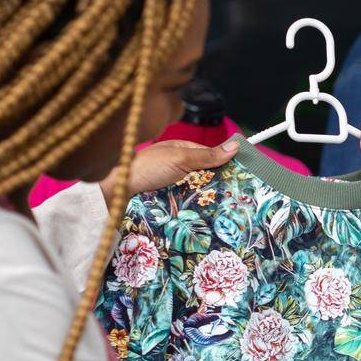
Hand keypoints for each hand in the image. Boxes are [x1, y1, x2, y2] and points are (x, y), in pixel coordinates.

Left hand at [102, 139, 239, 208]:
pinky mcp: (166, 199)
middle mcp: (177, 165)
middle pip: (205, 175)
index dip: (225, 164)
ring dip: (204, 198)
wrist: (118, 190)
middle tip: (233, 196)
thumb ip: (207, 155)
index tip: (242, 175)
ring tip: (221, 208)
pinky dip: (193, 207)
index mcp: (181, 150)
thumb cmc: (146, 168)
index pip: (210, 156)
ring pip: (196, 190)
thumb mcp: (180, 159)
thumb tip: (235, 147)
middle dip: (216, 184)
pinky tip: (202, 214)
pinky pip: (186, 203)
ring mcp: (171, 183)